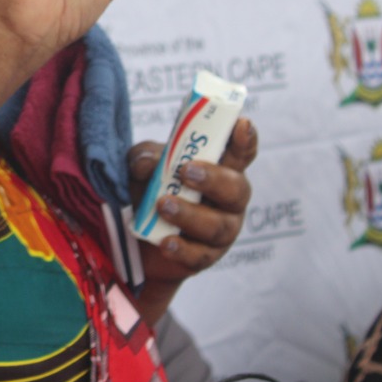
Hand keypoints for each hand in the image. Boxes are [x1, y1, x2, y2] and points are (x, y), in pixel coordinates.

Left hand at [129, 118, 257, 320]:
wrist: (136, 237)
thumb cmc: (150, 188)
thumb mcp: (142, 165)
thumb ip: (145, 158)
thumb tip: (147, 165)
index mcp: (220, 169)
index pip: (241, 153)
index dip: (245, 139)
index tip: (241, 124)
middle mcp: (228, 200)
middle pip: (236, 189)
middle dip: (213, 178)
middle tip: (186, 171)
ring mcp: (221, 230)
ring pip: (217, 225)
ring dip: (190, 214)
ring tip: (163, 205)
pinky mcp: (205, 257)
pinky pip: (199, 256)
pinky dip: (182, 249)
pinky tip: (165, 243)